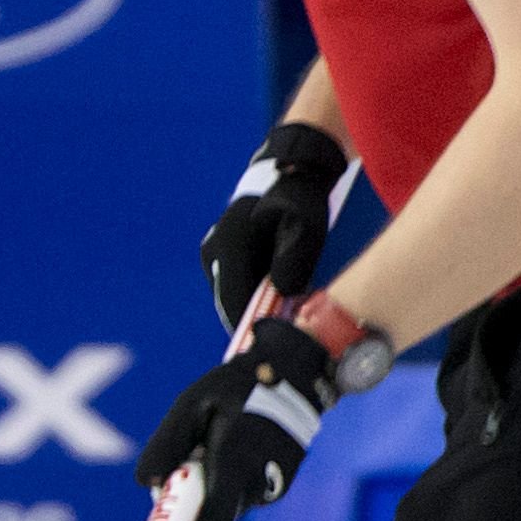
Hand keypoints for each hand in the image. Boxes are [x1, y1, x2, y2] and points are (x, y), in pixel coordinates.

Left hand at [134, 313, 336, 520]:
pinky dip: (227, 480)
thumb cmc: (237, 386)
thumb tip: (145, 482)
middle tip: (187, 456)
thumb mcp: (192, 404)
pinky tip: (230, 446)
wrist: (295, 374)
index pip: (214, 518)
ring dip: (210, 485)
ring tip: (213, 441)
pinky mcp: (280, 486)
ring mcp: (276, 486)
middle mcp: (263, 481)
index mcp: (240, 459)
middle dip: (192, 498)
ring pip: (227, 503)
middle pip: (215, 514)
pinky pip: (241, 494)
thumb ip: (167, 443)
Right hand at [201, 121, 349, 327]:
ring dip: (254, 306)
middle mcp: (215, 250)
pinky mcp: (221, 254)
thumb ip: (295, 260)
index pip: (234, 299)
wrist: (288, 175)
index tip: (267, 344)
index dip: (250, 326)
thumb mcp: (305, 228)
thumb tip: (283, 293)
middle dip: (254, 318)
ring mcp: (214, 253)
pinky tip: (276, 297)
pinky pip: (235, 284)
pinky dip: (253, 294)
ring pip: (233, 293)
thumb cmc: (300, 201)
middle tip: (280, 335)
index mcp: (230, 245)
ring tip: (281, 318)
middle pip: (232, 299)